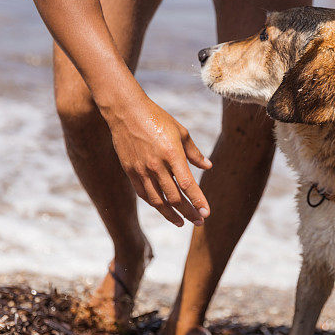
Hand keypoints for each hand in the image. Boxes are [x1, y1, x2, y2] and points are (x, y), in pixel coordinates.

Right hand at [105, 95, 211, 226]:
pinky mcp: (130, 171)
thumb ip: (194, 152)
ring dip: (172, 215)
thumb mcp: (181, 132)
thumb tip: (208, 166)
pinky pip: (144, 194)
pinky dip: (155, 204)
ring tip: (182, 222)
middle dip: (189, 212)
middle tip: (199, 221)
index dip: (198, 201)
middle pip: (174, 197)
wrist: (126, 112)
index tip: (207, 213)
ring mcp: (141, 170)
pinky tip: (164, 209)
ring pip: (158, 201)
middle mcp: (156, 165)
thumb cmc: (157, 118)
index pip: (188, 185)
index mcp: (172, 154)